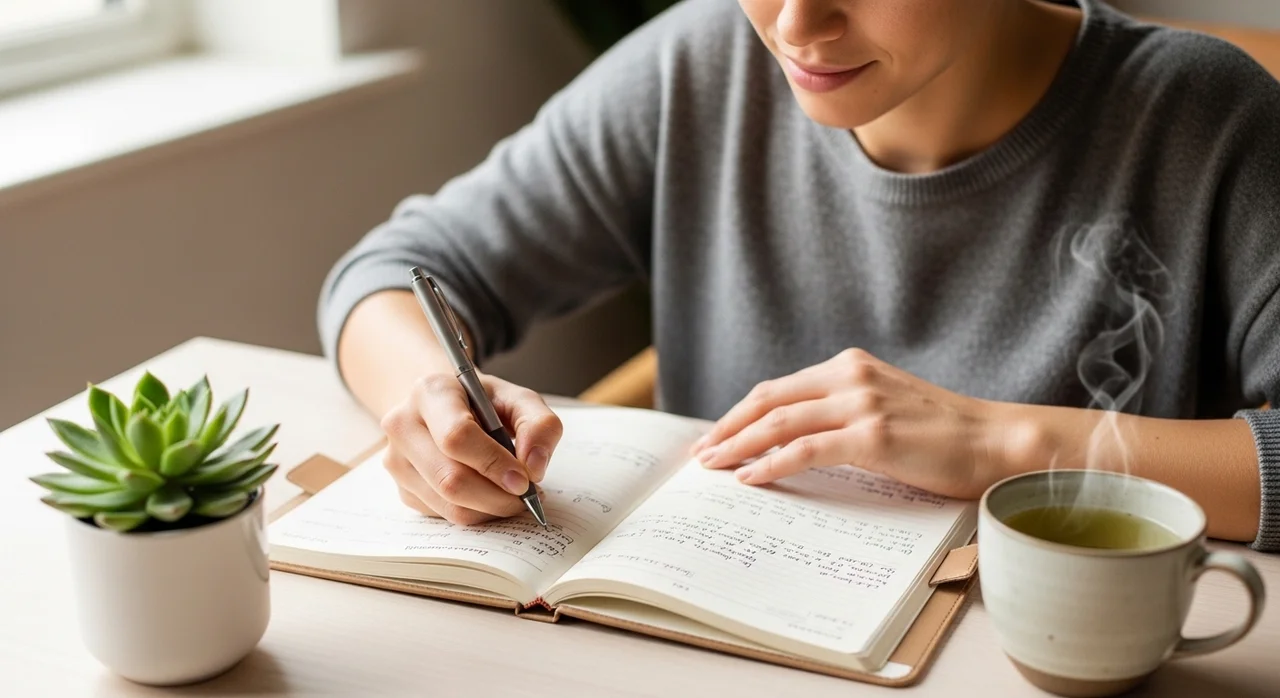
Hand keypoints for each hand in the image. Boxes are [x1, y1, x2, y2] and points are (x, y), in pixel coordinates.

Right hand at [380, 373, 562, 524]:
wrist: (444, 407)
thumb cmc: (483, 402)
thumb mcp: (518, 399)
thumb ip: (539, 425)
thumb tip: (535, 467)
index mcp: (431, 393)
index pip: (456, 437)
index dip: (493, 463)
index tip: (525, 480)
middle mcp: (403, 426)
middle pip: (450, 479)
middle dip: (497, 496)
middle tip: (527, 496)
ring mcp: (397, 461)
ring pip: (448, 505)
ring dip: (491, 509)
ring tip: (515, 496)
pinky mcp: (403, 490)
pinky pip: (445, 516)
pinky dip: (478, 514)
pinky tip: (492, 496)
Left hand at [692, 349, 1032, 498]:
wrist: (998, 441)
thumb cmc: (944, 435)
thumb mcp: (886, 407)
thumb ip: (843, 411)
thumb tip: (793, 438)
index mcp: (851, 366)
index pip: (779, 387)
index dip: (740, 412)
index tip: (715, 435)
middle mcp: (851, 376)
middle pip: (769, 399)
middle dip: (727, 427)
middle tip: (700, 453)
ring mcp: (862, 404)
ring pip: (780, 422)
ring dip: (738, 446)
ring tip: (713, 467)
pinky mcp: (873, 436)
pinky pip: (805, 449)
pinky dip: (771, 463)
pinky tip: (751, 478)